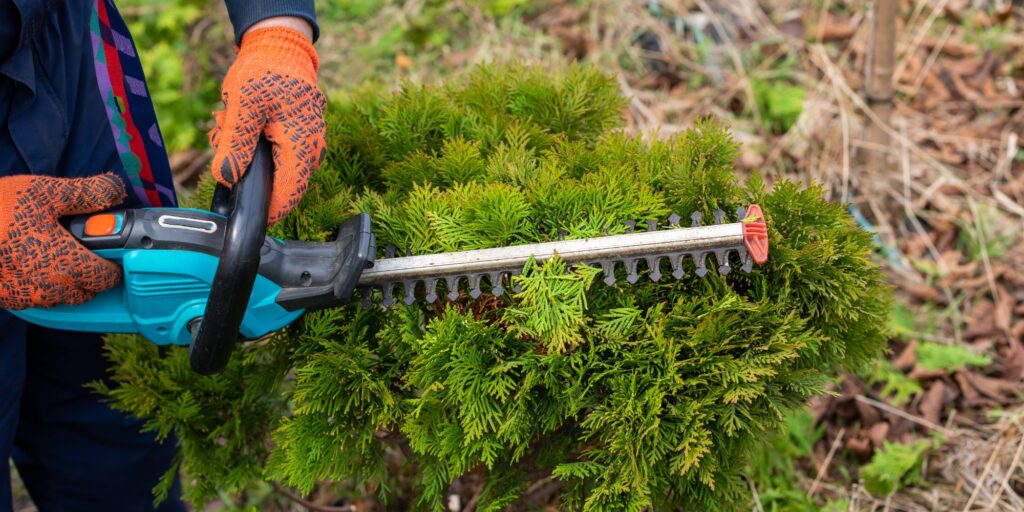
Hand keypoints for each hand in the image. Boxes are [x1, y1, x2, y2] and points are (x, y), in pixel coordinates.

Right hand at [0, 174, 125, 309]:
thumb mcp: (44, 192)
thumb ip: (87, 193)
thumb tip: (114, 190)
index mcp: (68, 265)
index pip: (108, 277)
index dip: (114, 261)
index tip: (112, 246)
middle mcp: (51, 289)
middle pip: (88, 290)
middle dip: (92, 270)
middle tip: (83, 245)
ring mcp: (28, 297)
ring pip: (63, 297)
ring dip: (68, 280)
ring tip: (57, 251)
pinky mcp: (9, 298)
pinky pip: (38, 298)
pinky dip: (44, 284)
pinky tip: (33, 261)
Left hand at [209, 22, 326, 224]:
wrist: (280, 48)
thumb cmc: (265, 72)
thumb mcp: (242, 105)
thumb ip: (234, 143)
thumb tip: (226, 178)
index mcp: (302, 146)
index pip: (289, 194)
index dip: (268, 213)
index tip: (245, 220)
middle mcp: (311, 151)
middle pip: (280, 186)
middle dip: (247, 176)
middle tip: (221, 141)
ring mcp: (307, 146)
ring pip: (276, 172)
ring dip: (246, 158)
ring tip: (224, 125)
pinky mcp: (299, 141)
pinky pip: (277, 158)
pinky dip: (254, 149)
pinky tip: (235, 125)